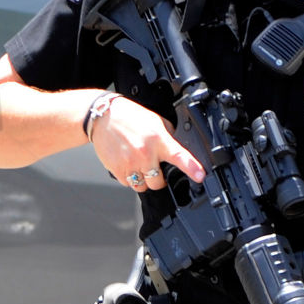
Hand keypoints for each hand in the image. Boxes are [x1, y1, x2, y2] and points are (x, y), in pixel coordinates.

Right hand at [89, 96, 205, 189]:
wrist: (102, 116)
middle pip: (158, 183)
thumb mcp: (155, 121)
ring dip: (143, 180)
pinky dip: (129, 178)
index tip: (201, 176)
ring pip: (143, 187)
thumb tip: (178, 148)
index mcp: (158, 140)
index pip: (179, 156)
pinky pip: (128, 184)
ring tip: (138, 165)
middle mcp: (145, 153)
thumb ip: (168, 137)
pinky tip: (127, 163)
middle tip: (151, 166)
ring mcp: (130, 163)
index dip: (192, 168)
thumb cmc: (129, 117)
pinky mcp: (117, 169)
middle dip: (157, 178)